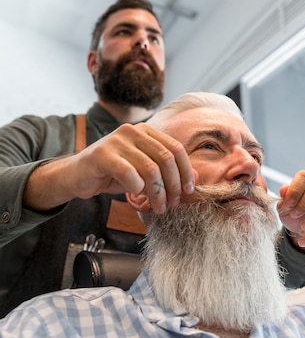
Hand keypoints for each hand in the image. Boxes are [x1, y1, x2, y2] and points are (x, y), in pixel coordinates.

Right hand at [23, 123, 194, 214]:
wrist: (77, 176)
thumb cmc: (113, 174)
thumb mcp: (143, 172)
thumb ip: (166, 172)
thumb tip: (195, 178)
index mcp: (146, 132)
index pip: (175, 148)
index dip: (185, 171)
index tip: (188, 191)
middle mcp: (133, 131)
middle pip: (166, 158)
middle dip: (173, 185)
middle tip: (172, 203)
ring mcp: (117, 140)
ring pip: (150, 168)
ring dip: (158, 192)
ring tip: (158, 207)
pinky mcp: (102, 154)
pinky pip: (128, 172)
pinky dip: (136, 187)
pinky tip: (136, 195)